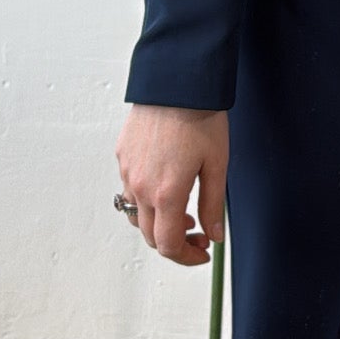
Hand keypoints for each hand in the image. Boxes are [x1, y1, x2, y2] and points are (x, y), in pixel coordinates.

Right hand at [114, 104, 228, 265]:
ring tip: (182, 209)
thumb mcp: (217, 164)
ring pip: (136, 213)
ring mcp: (128, 171)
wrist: (177, 80)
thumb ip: (212, 204)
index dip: (187, 257)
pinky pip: (130, 188)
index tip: (202, 252)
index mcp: (166, 193)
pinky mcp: (122, 155)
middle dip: (174, 243)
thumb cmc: (200, 117)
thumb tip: (213, 234)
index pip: (168, 245)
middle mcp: (141, 186)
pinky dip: (147, 199)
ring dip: (158, 221)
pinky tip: (167, 183)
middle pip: (149, 235)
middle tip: (198, 235)